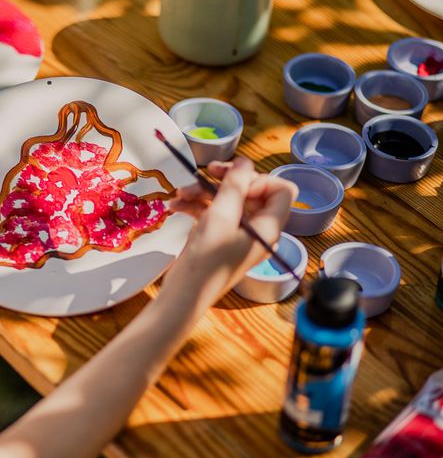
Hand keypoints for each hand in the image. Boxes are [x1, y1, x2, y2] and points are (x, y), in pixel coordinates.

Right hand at [170, 158, 297, 292]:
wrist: (184, 296)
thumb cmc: (206, 260)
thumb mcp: (220, 216)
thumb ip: (234, 186)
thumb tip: (244, 162)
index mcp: (268, 227)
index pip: (281, 190)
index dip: (258, 179)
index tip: (232, 181)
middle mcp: (258, 229)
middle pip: (251, 191)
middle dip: (225, 181)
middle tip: (203, 173)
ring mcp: (238, 234)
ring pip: (228, 200)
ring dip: (204, 192)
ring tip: (179, 192)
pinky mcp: (220, 238)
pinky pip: (215, 213)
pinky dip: (197, 206)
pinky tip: (176, 205)